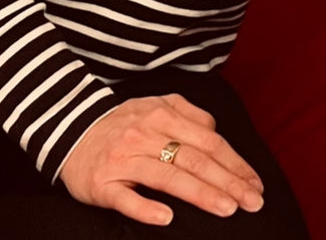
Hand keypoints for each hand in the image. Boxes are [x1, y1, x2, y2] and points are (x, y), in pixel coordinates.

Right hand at [60, 94, 264, 225]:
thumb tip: (216, 131)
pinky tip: (168, 218)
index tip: (255, 184)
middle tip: (253, 201)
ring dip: (200, 193)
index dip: (234, 162)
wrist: (69, 130)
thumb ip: (189, 114)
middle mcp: (146, 134)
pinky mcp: (102, 183)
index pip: (208, 140)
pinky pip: (126, 198)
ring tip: (226, 208)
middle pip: (194, 158)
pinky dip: (146, 208)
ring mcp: (124, 159)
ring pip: (167, 177)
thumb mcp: (157, 106)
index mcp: (163, 114)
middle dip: (227, 180)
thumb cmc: (123, 123)